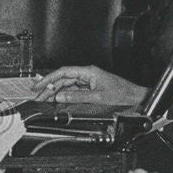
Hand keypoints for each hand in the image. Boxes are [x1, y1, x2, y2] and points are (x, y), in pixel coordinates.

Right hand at [31, 66, 146, 105]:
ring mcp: (89, 81)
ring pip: (67, 85)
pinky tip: (57, 100)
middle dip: (49, 87)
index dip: (49, 79)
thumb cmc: (123, 94)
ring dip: (55, 92)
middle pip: (63, 79)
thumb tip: (61, 97)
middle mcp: (87, 75)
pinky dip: (64, 95)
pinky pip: (73, 90)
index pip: (64, 72)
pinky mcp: (91, 88)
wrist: (134, 98)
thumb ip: (78, 97)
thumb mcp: (98, 97)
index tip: (39, 85)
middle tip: (38, 96)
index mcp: (88, 72)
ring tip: (44, 99)